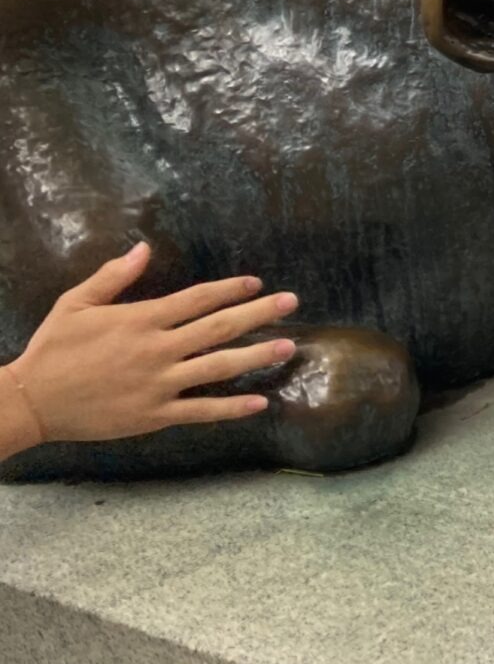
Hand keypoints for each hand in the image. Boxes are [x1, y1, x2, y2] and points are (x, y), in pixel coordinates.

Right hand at [7, 242, 296, 444]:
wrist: (31, 402)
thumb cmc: (54, 349)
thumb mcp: (76, 303)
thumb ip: (113, 276)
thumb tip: (143, 247)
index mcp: (142, 320)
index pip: (198, 299)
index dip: (230, 289)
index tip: (257, 283)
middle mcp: (157, 350)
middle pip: (219, 327)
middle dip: (259, 313)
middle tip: (291, 302)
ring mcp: (159, 384)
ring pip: (219, 368)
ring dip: (256, 357)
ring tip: (287, 347)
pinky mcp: (155, 415)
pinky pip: (201, 411)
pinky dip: (232, 408)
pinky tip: (260, 402)